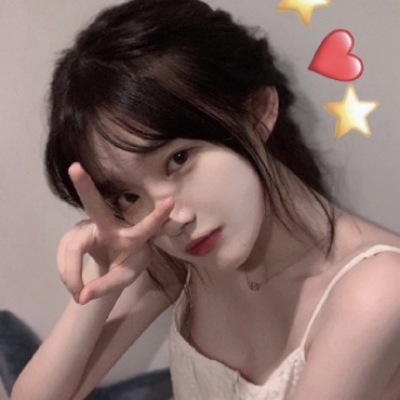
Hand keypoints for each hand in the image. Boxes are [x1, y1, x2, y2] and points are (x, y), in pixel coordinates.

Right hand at [57, 163, 173, 304]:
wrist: (115, 257)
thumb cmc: (128, 262)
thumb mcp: (125, 277)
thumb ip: (105, 288)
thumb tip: (81, 298)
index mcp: (131, 236)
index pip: (143, 228)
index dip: (157, 217)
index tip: (171, 201)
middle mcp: (109, 224)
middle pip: (95, 206)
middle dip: (85, 187)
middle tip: (75, 168)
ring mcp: (89, 225)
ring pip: (71, 247)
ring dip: (70, 273)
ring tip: (79, 294)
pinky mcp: (75, 232)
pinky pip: (63, 252)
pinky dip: (66, 272)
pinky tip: (73, 284)